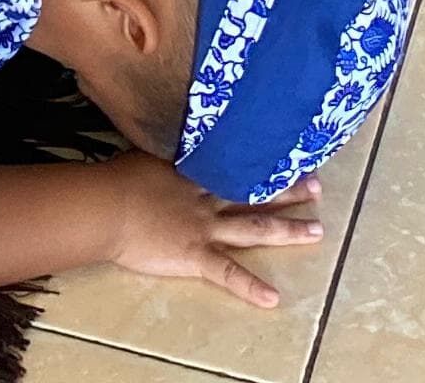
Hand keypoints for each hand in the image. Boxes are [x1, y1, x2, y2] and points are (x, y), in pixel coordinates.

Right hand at [105, 158, 322, 309]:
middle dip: (289, 192)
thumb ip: (166, 146)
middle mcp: (208, 199)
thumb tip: (172, 127)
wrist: (107, 206)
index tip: (288, 154)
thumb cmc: (119, 177)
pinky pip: (228, 274)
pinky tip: (272, 298)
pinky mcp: (195, 256)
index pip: (238, 166)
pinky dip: (250, 287)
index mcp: (195, 173)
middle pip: (255, 194)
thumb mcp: (147, 150)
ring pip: (254, 229)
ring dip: (287, 231)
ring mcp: (205, 228)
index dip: (264, 162)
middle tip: (317, 188)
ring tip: (317, 232)